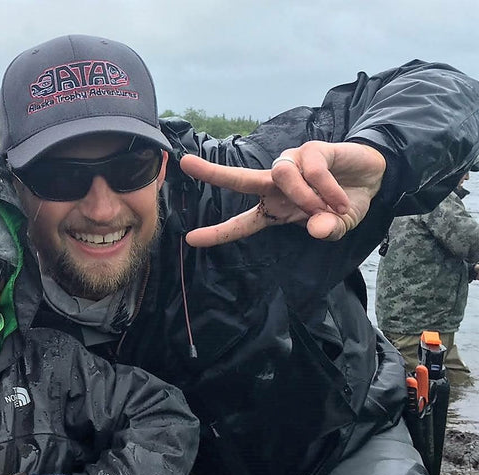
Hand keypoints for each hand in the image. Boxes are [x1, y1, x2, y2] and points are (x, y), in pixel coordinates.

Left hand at [182, 140, 386, 246]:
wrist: (373, 177)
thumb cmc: (346, 203)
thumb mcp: (338, 225)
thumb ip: (328, 230)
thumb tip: (317, 228)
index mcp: (274, 208)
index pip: (241, 224)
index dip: (218, 233)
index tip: (191, 239)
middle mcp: (275, 184)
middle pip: (239, 179)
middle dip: (213, 172)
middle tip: (186, 163)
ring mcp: (292, 164)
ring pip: (281, 175)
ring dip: (304, 196)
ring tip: (327, 208)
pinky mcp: (311, 149)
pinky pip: (311, 169)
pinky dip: (327, 188)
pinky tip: (340, 198)